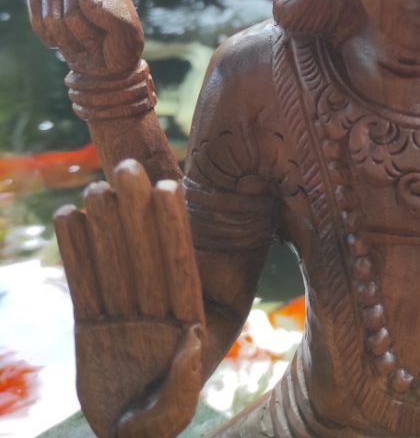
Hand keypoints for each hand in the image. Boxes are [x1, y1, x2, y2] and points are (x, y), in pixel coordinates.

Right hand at [28, 0, 143, 77]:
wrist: (106, 66)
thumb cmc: (121, 48)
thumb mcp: (128, 37)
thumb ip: (113, 15)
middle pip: (71, 11)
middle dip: (82, 34)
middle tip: (97, 38)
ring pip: (53, 19)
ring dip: (67, 39)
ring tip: (82, 39)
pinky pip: (38, 22)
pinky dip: (50, 38)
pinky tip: (63, 39)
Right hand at [54, 160, 205, 437]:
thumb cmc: (154, 430)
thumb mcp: (171, 413)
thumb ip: (181, 380)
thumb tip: (190, 336)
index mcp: (182, 322)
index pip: (176, 266)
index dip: (172, 228)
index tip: (168, 188)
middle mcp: (153, 310)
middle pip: (144, 253)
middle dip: (137, 211)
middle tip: (129, 167)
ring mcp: (122, 314)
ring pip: (114, 261)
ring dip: (107, 223)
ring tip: (99, 184)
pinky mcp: (93, 325)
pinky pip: (84, 283)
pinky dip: (76, 253)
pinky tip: (71, 217)